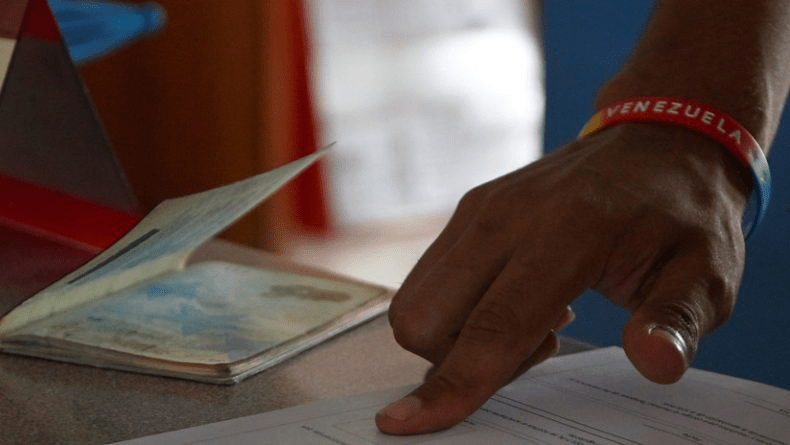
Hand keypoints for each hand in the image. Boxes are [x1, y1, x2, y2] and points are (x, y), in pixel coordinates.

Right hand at [375, 123, 750, 434]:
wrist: (656, 138)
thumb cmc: (680, 213)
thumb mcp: (706, 273)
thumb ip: (676, 321)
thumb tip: (654, 363)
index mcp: (564, 233)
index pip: (492, 327)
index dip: (452, 385)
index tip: (404, 425)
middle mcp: (503, 218)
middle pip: (423, 320)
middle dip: (456, 362)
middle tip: (538, 344)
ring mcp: (477, 210)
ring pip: (415, 303)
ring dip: (456, 337)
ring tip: (530, 317)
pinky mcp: (467, 210)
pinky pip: (429, 280)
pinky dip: (456, 310)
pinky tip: (514, 294)